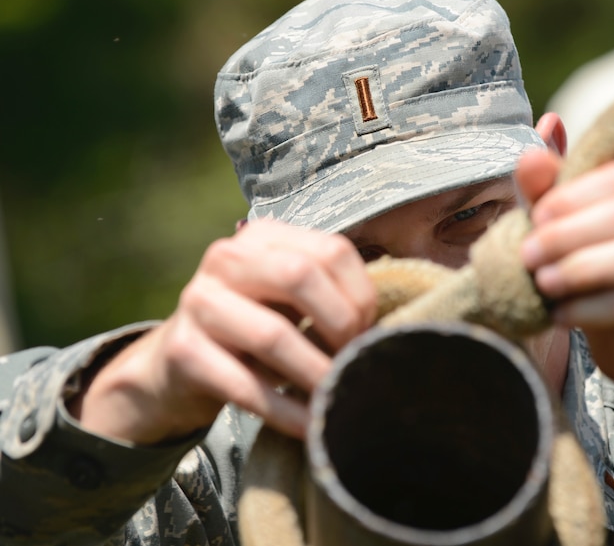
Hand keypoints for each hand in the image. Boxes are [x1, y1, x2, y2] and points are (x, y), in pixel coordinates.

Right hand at [69, 220, 376, 442]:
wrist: (179, 364)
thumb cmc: (253, 328)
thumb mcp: (290, 300)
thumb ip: (331, 298)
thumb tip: (386, 334)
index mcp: (264, 237)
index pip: (331, 250)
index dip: (361, 295)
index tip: (368, 332)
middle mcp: (227, 258)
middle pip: (300, 276)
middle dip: (339, 325)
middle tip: (353, 361)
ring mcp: (199, 301)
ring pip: (272, 334)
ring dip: (315, 373)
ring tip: (337, 396)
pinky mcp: (182, 350)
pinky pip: (244, 385)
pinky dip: (285, 410)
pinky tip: (308, 425)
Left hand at [515, 122, 613, 402]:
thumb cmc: (590, 253)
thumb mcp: (562, 216)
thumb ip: (551, 178)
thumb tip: (547, 124)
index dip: (576, 194)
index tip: (537, 216)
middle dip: (572, 233)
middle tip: (528, 253)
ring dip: (584, 267)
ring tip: (542, 282)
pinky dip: (593, 307)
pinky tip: (559, 313)